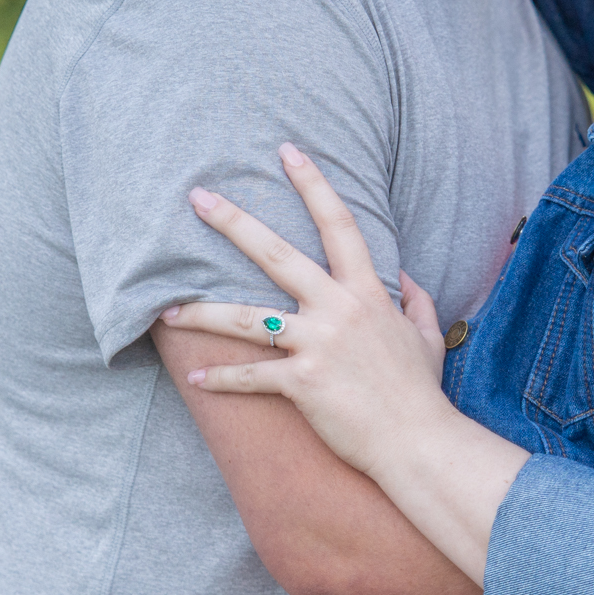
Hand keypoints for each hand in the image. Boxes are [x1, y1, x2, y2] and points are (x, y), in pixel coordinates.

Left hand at [162, 142, 456, 480]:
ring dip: (201, 311)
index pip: (340, 225)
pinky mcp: (302, 383)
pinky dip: (219, 377)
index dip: (314, 184)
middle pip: (276, 254)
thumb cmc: (422, 393)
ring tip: (166, 308)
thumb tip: (407, 276)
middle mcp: (338, 310)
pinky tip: (194, 377)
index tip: (288, 151)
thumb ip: (418, 300)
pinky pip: (250, 376)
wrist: (420, 442)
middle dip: (234, 222)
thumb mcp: (427, 336)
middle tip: (197, 197)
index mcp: (367, 293)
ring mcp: (318, 345)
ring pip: (247, 318)